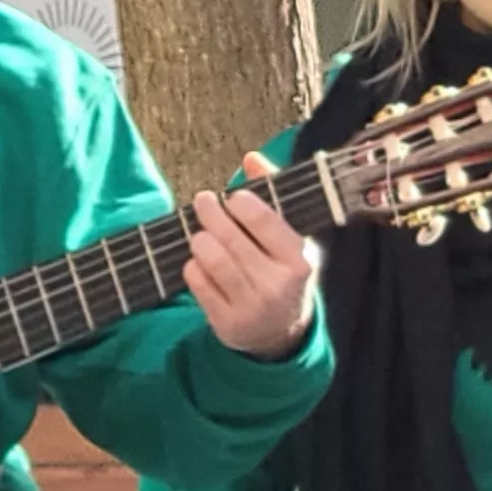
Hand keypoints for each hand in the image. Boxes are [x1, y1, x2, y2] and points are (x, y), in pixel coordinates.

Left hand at [183, 153, 317, 360]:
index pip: (265, 222)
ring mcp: (252, 307)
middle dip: (211, 214)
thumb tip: (251, 158)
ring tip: (200, 233)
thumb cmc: (283, 271)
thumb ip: (273, 194)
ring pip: (212, 261)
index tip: (231, 197)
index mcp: (299, 260)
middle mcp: (278, 285)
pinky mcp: (227, 324)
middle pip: (231, 239)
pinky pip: (198, 283)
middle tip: (202, 201)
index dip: (242, 203)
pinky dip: (193, 266)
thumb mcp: (290, 237)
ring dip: (200, 240)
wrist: (281, 332)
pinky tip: (199, 261)